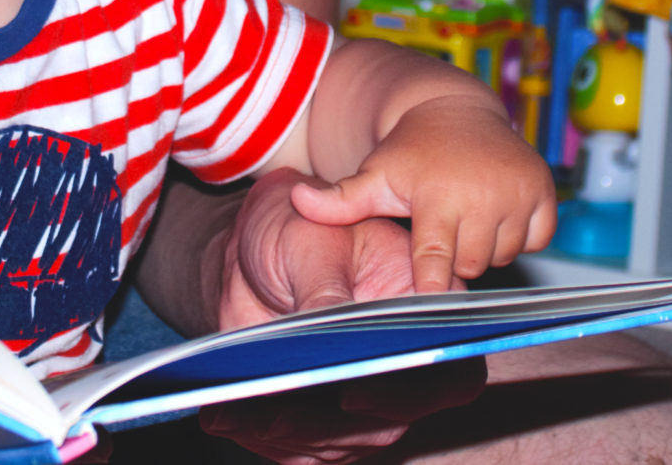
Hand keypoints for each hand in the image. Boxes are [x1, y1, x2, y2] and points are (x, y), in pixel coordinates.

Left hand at [200, 172, 485, 462]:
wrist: (260, 251)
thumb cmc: (300, 229)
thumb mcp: (311, 238)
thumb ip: (324, 284)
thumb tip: (326, 326)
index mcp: (422, 307)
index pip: (447, 366)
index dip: (411, 392)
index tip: (352, 394)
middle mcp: (404, 360)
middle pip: (391, 420)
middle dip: (328, 425)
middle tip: (276, 414)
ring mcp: (367, 394)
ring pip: (344, 443)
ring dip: (289, 436)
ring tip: (238, 412)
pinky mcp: (323, 416)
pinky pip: (303, 446)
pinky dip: (262, 437)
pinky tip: (224, 417)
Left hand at [287, 95, 556, 292]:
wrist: (455, 109)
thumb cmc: (410, 153)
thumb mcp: (374, 175)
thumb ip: (338, 200)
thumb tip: (294, 200)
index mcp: (439, 198)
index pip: (436, 265)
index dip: (430, 284)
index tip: (426, 294)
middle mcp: (483, 195)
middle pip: (470, 266)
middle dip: (455, 256)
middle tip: (443, 227)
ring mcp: (518, 192)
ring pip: (504, 254)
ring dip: (486, 245)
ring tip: (467, 214)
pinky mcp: (544, 191)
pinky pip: (537, 238)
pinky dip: (520, 232)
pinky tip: (497, 209)